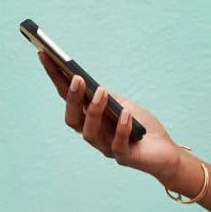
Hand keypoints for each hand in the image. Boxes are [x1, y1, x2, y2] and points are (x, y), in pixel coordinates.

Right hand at [37, 51, 182, 181]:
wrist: (165, 152)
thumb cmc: (142, 127)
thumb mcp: (124, 105)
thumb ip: (108, 98)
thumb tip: (92, 85)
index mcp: (89, 119)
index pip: (67, 98)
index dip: (55, 78)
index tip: (45, 54)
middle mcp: (94, 134)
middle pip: (73, 119)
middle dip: (72, 98)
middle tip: (77, 78)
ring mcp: (107, 148)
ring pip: (90, 133)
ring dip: (94, 111)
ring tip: (102, 91)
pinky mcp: (125, 157)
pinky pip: (119, 145)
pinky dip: (121, 128)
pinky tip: (125, 113)